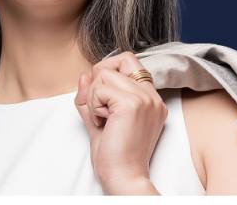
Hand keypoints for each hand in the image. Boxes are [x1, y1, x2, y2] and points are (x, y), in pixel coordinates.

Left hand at [74, 52, 167, 193]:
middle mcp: (152, 96)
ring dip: (93, 97)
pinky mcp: (132, 103)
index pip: (128, 60)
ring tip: (104, 119)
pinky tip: (104, 123)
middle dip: (95, 84)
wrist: (122, 176)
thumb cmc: (113, 153)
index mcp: (150, 98)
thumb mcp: (98, 118)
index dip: (107, 71)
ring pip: (102, 74)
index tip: (103, 98)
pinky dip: (93, 105)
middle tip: (100, 111)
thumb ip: (91, 94)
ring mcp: (144, 98)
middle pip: (110, 64)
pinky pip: (98, 88)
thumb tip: (84, 74)